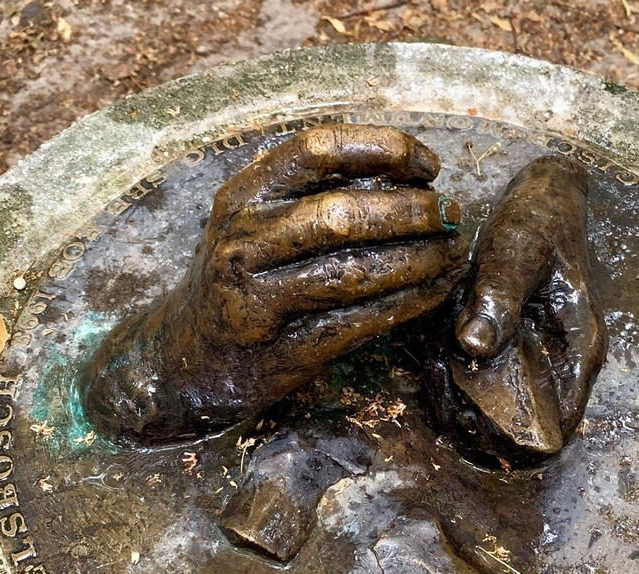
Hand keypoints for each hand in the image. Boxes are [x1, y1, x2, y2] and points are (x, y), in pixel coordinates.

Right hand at [84, 124, 466, 442]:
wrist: (187, 359)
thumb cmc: (240, 278)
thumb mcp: (257, 222)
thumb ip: (314, 194)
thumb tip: (408, 179)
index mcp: (244, 195)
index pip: (318, 149)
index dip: (383, 149)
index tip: (428, 168)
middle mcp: (244, 241)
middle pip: (341, 213)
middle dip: (410, 212)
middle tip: (449, 215)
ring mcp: (258, 299)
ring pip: (354, 272)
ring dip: (417, 260)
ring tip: (451, 252)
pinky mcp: (282, 350)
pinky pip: (359, 322)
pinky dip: (408, 304)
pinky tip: (436, 291)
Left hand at [425, 156, 606, 463]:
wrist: (540, 197)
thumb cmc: (537, 224)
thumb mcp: (517, 254)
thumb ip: (498, 298)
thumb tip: (473, 345)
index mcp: (578, 349)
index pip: (559, 423)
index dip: (517, 438)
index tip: (472, 425)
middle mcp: (560, 362)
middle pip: (526, 423)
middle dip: (483, 426)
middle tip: (445, 408)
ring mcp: (535, 357)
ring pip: (502, 407)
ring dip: (466, 406)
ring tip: (436, 385)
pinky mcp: (510, 347)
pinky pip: (485, 381)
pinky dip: (459, 382)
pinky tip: (434, 367)